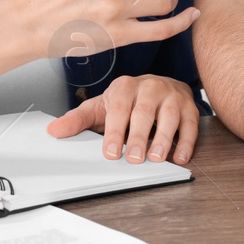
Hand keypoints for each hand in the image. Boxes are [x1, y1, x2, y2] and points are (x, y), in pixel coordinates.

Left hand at [46, 75, 199, 164]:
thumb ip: (78, 120)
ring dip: (164, 138)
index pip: (118, 108)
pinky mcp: (189, 106)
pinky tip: (180, 156)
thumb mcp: (100, 107)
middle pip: (144, 112)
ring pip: (170, 116)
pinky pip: (190, 123)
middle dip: (139, 136)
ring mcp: (171, 95)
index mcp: (125, 86)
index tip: (111, 152)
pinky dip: (186, 141)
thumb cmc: (127, 100)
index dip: (115, 131)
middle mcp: (150, 87)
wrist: (158, 85)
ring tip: (156, 157)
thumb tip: (53, 131)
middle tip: (134, 158)